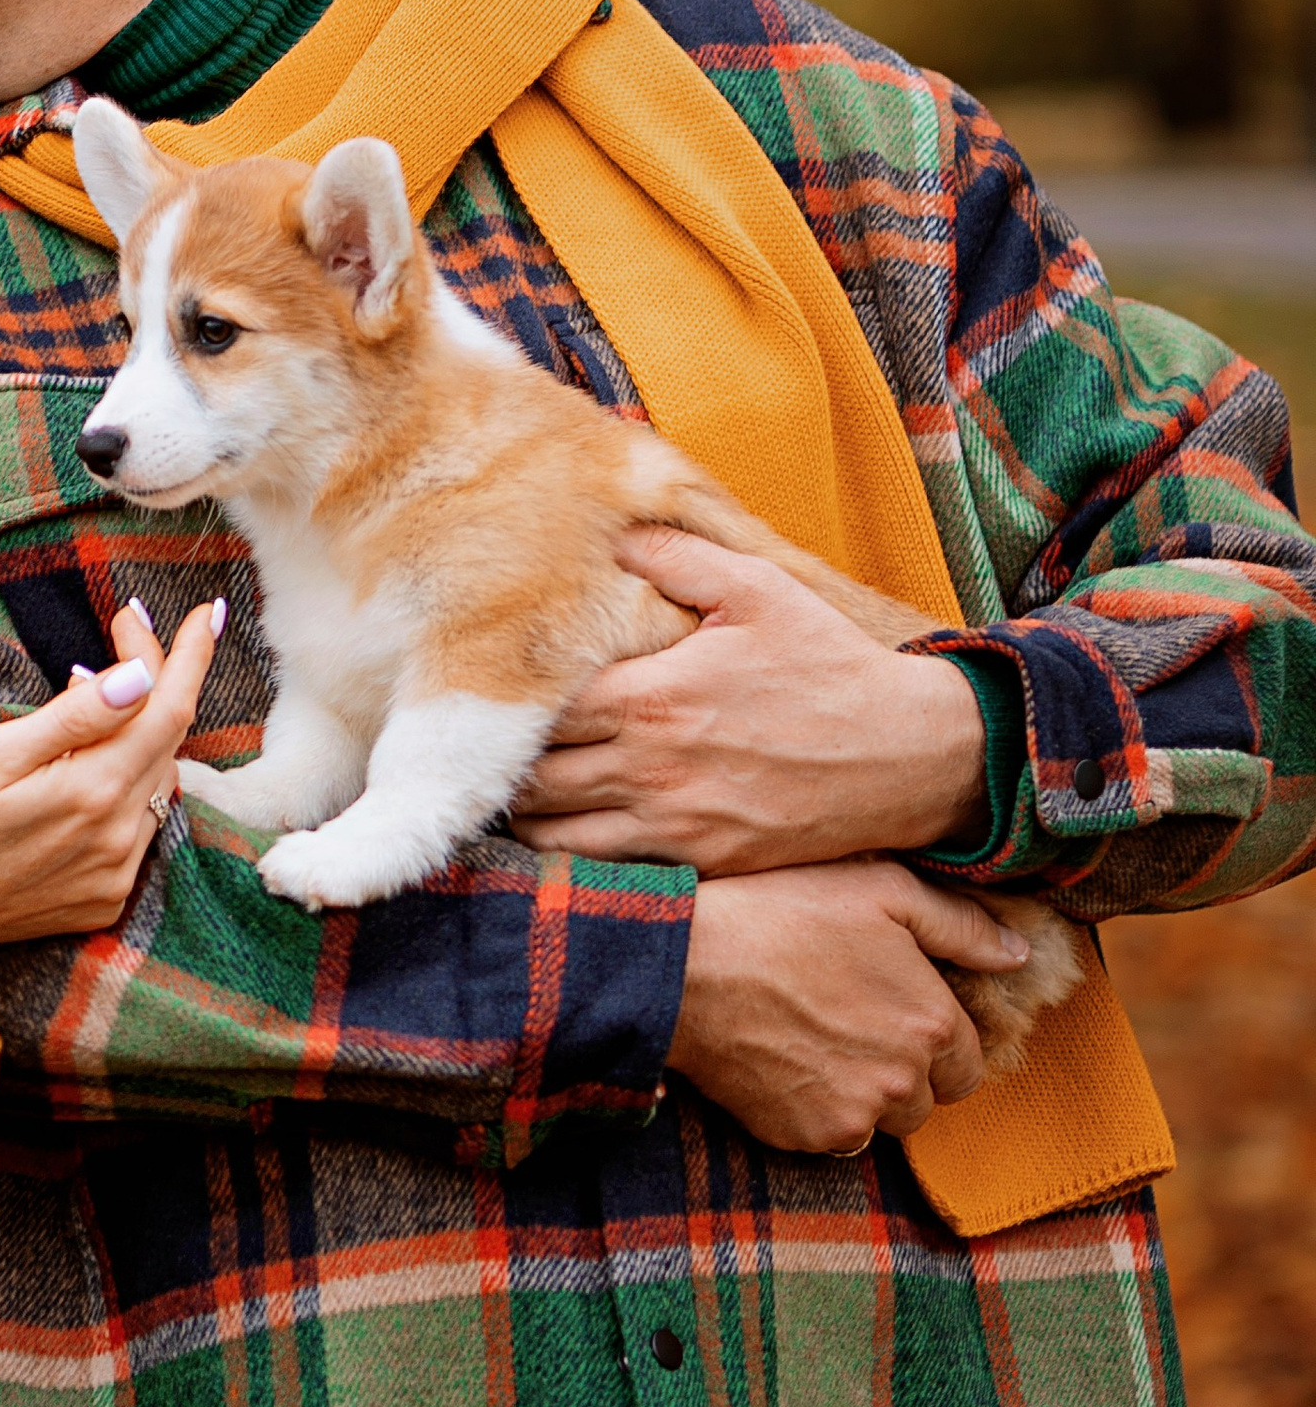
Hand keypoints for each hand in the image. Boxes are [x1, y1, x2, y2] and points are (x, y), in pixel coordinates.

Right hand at [0, 598, 220, 945]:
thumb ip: (75, 718)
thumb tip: (142, 678)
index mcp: (92, 793)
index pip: (169, 710)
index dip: (191, 657)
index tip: (206, 612)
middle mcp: (118, 838)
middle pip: (167, 741)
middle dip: (157, 680)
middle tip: (123, 632)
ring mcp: (115, 874)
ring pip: (157, 781)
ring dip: (141, 732)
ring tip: (94, 691)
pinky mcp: (105, 898)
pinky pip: (138, 825)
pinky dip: (126, 784)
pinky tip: (88, 765)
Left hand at [513, 530, 985, 872]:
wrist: (909, 753)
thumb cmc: (829, 664)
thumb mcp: (758, 590)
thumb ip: (674, 557)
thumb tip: (612, 534)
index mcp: (651, 698)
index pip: (537, 712)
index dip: (506, 706)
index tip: (497, 694)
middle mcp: (650, 769)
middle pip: (531, 782)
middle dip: (506, 766)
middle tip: (496, 747)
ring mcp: (676, 825)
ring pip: (556, 840)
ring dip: (531, 819)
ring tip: (526, 793)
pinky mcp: (704, 862)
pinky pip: (613, 872)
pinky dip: (580, 859)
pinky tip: (577, 832)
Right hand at [669, 860, 1030, 1152]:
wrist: (685, 964)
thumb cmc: (782, 912)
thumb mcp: (881, 890)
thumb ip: (962, 925)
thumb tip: (1017, 954)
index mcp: (931, 1022)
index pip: (967, 1063)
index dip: (935, 1038)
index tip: (895, 1010)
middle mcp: (903, 1081)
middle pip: (926, 1099)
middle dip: (903, 1070)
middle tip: (853, 1021)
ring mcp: (852, 1116)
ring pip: (880, 1122)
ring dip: (863, 1094)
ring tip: (816, 1039)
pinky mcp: (802, 1137)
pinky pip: (830, 1136)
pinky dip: (815, 1108)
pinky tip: (785, 1058)